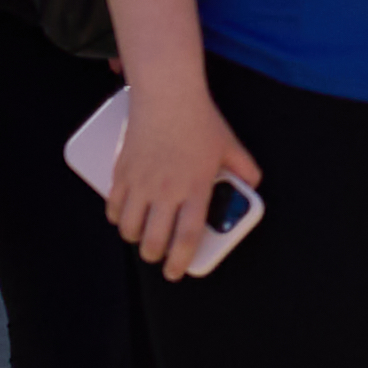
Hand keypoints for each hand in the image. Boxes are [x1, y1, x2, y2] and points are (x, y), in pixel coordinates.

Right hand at [107, 76, 264, 276]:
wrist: (167, 95)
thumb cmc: (200, 121)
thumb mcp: (229, 145)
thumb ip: (244, 168)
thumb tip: (253, 184)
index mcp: (195, 190)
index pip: (186, 238)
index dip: (180, 261)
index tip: (176, 272)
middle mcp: (166, 192)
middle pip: (153, 241)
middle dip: (154, 256)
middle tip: (157, 257)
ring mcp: (141, 183)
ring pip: (129, 228)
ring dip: (135, 238)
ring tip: (142, 237)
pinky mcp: (122, 172)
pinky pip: (114, 207)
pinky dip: (117, 217)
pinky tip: (124, 216)